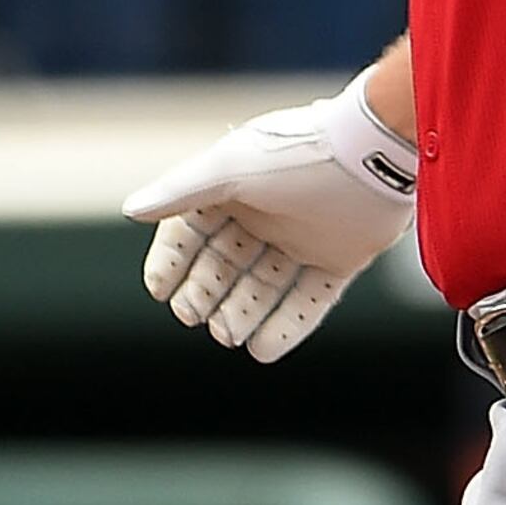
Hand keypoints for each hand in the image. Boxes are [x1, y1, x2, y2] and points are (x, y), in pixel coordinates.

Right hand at [123, 71, 418, 361]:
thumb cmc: (296, 153)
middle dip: (206, 292)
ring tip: (225, 336)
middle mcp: (268, 212)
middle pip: (226, 263)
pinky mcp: (342, 258)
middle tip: (192, 317)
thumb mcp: (229, 169)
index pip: (193, 230)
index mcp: (236, 186)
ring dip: (242, 313)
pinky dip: (287, 326)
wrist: (374, 153)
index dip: (173, 260)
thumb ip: (180, 191)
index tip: (159, 291)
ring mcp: (306, 237)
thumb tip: (131, 209)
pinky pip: (310, 299)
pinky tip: (263, 351)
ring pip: (265, 286)